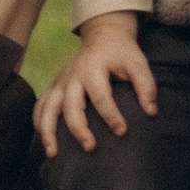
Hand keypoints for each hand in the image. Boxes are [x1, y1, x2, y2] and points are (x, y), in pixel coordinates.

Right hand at [36, 15, 157, 152]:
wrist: (102, 36)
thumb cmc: (121, 52)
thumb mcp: (137, 62)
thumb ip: (146, 85)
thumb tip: (151, 112)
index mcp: (92, 69)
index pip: (100, 96)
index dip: (111, 115)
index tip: (122, 131)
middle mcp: (72, 77)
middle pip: (70, 106)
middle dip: (78, 128)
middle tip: (90, 147)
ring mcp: (60, 82)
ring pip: (47, 108)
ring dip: (48, 131)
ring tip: (52, 154)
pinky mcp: (54, 87)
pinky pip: (40, 107)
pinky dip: (38, 124)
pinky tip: (43, 142)